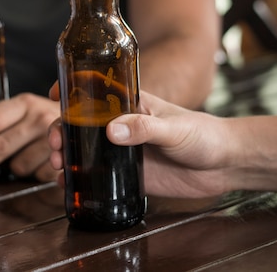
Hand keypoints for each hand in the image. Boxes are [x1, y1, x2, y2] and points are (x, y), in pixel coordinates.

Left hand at [0, 93, 60, 186]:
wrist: (86, 121)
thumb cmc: (44, 121)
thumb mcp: (24, 113)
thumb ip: (2, 124)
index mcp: (24, 103)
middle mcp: (40, 117)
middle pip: (0, 146)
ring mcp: (55, 138)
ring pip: (19, 166)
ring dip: (15, 169)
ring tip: (23, 160)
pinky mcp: (67, 158)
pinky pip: (39, 175)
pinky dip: (35, 175)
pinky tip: (40, 166)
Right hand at [48, 87, 231, 198]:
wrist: (223, 165)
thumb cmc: (203, 134)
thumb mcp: (174, 128)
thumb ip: (145, 128)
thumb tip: (111, 131)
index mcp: (130, 105)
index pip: (95, 91)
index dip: (71, 91)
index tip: (53, 95)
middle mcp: (121, 126)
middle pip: (81, 124)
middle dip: (61, 131)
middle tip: (55, 144)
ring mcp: (123, 151)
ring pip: (86, 150)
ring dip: (66, 155)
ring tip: (57, 164)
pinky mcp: (128, 175)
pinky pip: (98, 177)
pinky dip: (79, 179)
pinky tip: (67, 184)